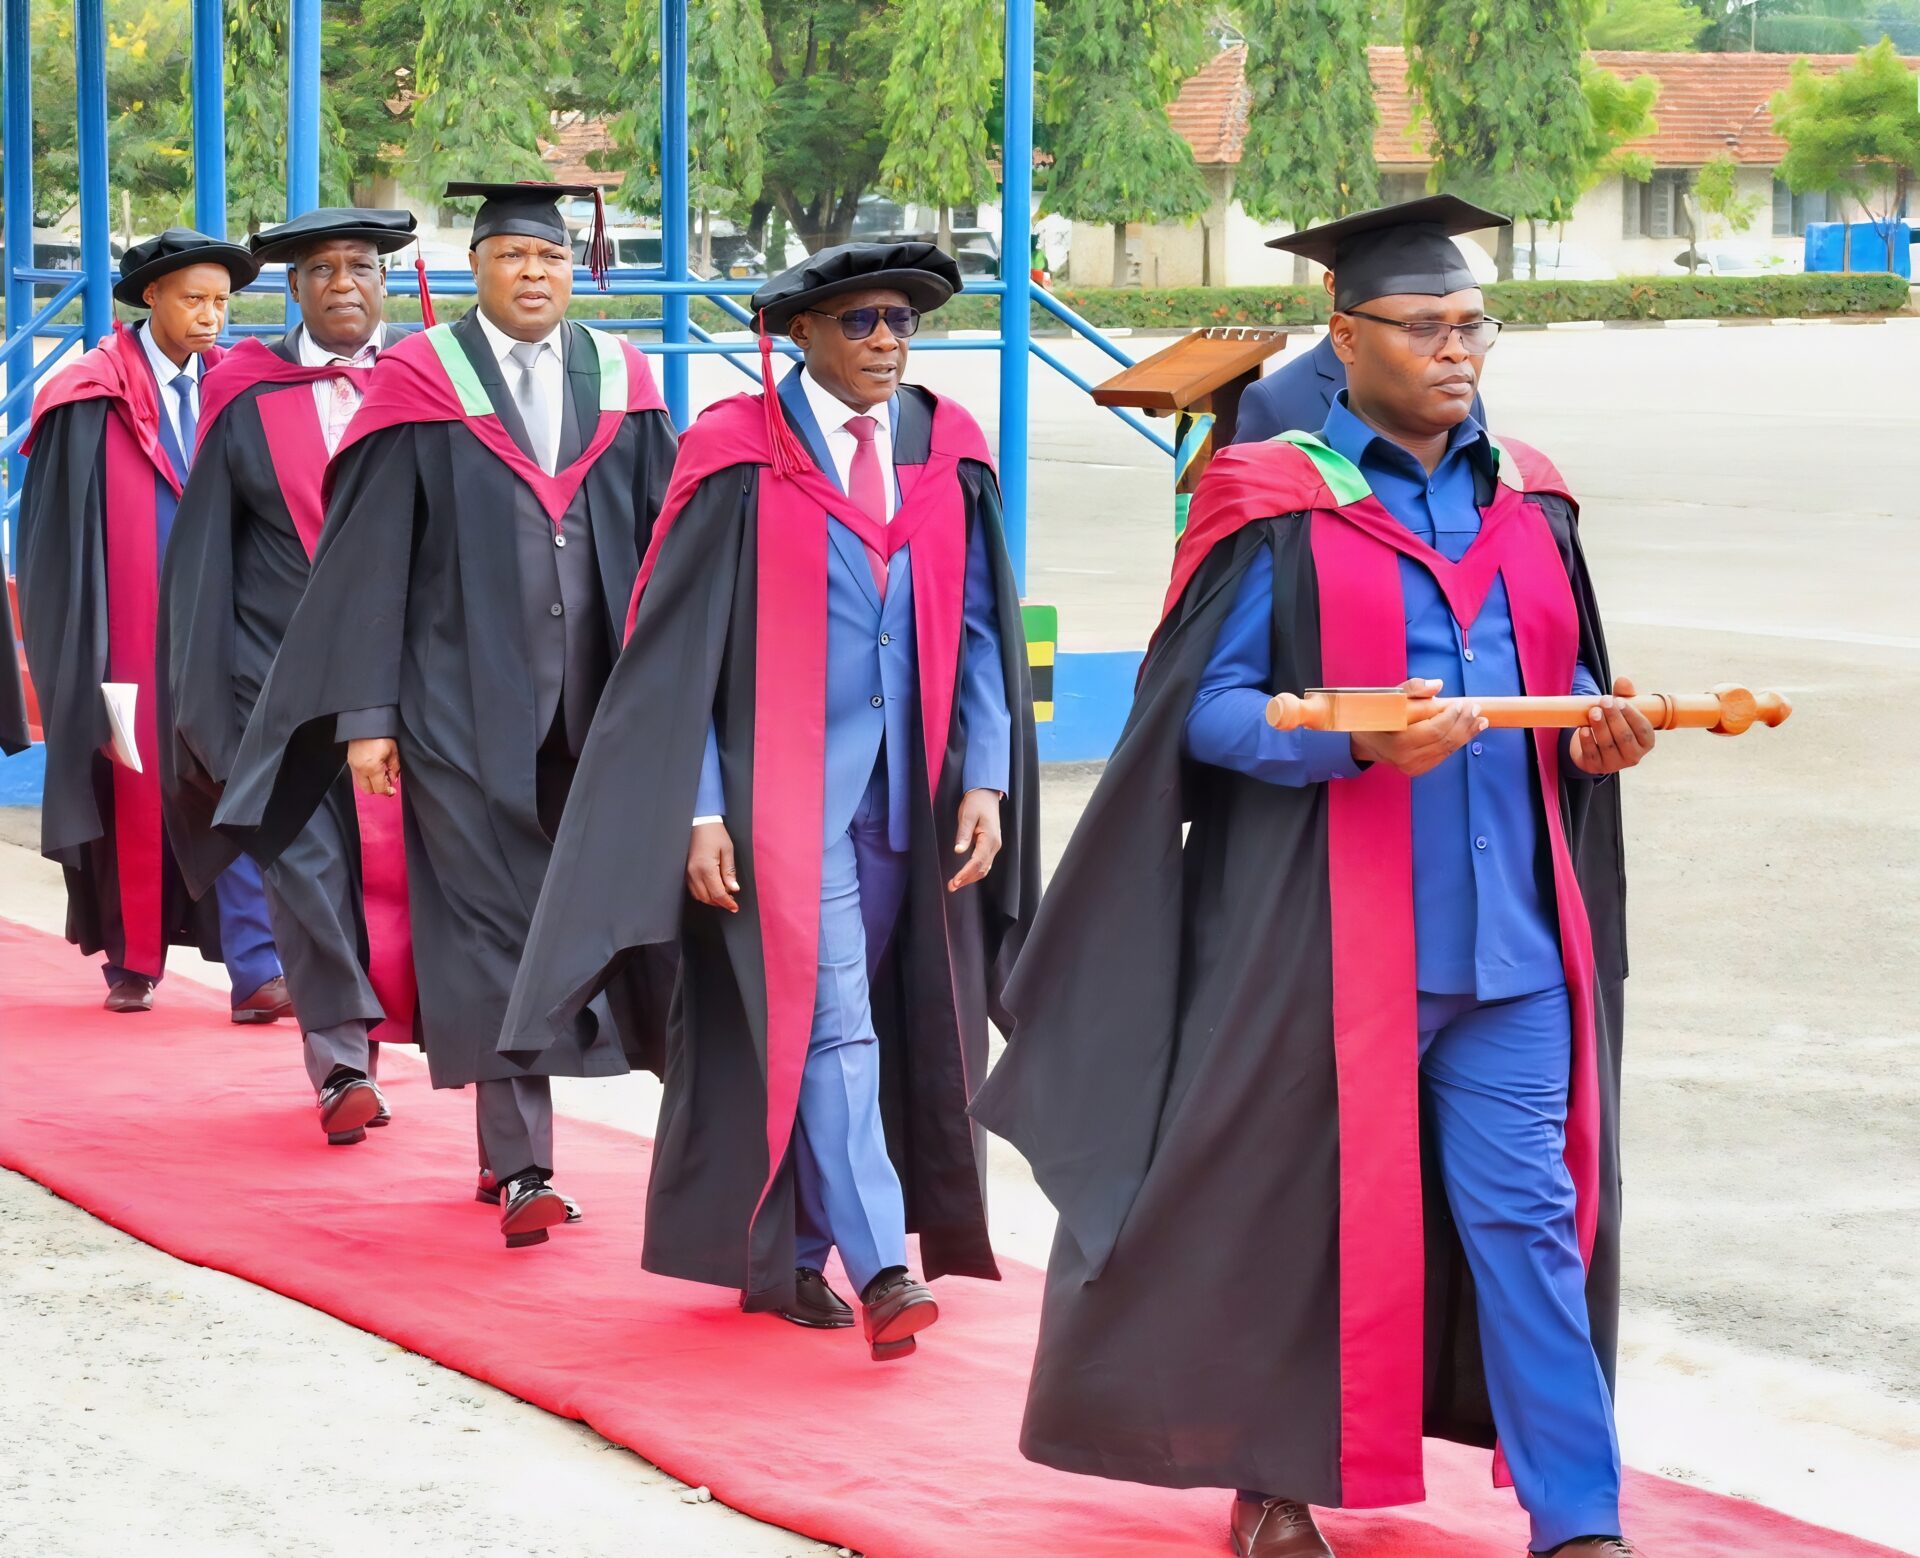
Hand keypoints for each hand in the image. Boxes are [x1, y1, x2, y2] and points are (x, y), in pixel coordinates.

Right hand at [348, 738, 399, 796]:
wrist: (366, 723)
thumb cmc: (381, 735)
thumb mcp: (393, 752)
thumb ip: (394, 768)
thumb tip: (393, 779)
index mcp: (372, 768)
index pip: (379, 788)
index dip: (387, 792)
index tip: (392, 791)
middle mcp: (360, 769)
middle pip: (368, 790)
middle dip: (378, 789)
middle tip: (387, 783)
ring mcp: (353, 765)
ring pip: (360, 784)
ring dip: (370, 784)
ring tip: (380, 775)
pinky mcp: (350, 761)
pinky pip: (357, 776)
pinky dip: (365, 777)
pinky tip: (372, 770)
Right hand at [687, 821, 740, 911]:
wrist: (699, 822)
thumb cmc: (714, 833)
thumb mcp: (727, 850)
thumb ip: (729, 872)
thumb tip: (734, 889)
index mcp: (706, 868)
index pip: (717, 894)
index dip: (727, 903)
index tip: (735, 908)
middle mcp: (694, 873)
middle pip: (707, 898)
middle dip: (720, 902)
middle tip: (732, 900)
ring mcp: (687, 873)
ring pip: (699, 896)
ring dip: (712, 899)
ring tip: (724, 894)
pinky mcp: (685, 872)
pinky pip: (694, 889)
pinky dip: (704, 893)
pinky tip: (713, 888)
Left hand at [949, 788, 1002, 891]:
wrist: (986, 793)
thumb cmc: (976, 802)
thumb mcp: (967, 815)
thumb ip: (963, 834)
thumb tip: (958, 851)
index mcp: (989, 838)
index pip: (977, 862)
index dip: (965, 873)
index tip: (955, 881)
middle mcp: (994, 845)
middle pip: (982, 869)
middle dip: (966, 880)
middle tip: (951, 887)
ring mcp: (994, 846)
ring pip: (984, 868)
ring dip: (971, 878)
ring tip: (955, 884)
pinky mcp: (990, 845)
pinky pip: (984, 863)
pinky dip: (975, 871)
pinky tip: (965, 875)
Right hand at [1349, 679, 1482, 778]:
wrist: (1365, 740)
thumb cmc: (1378, 714)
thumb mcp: (1390, 697)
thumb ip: (1413, 689)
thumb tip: (1438, 685)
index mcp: (1397, 739)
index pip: (1434, 730)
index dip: (1451, 717)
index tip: (1462, 703)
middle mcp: (1405, 757)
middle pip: (1444, 740)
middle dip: (1463, 724)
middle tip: (1475, 709)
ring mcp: (1412, 766)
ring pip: (1446, 749)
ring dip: (1466, 734)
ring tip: (1480, 721)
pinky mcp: (1417, 770)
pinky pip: (1442, 755)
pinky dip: (1457, 743)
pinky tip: (1467, 732)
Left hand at [1570, 675, 1656, 774]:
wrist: (1593, 745)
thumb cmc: (1614, 724)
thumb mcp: (1622, 710)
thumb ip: (1625, 695)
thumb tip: (1623, 680)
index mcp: (1646, 742)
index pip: (1642, 729)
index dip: (1631, 715)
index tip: (1619, 701)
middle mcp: (1633, 756)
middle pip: (1624, 737)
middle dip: (1614, 718)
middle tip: (1604, 701)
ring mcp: (1614, 764)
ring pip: (1608, 745)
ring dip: (1600, 727)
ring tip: (1593, 711)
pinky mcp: (1596, 767)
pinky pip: (1592, 754)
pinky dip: (1587, 741)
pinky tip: (1583, 729)